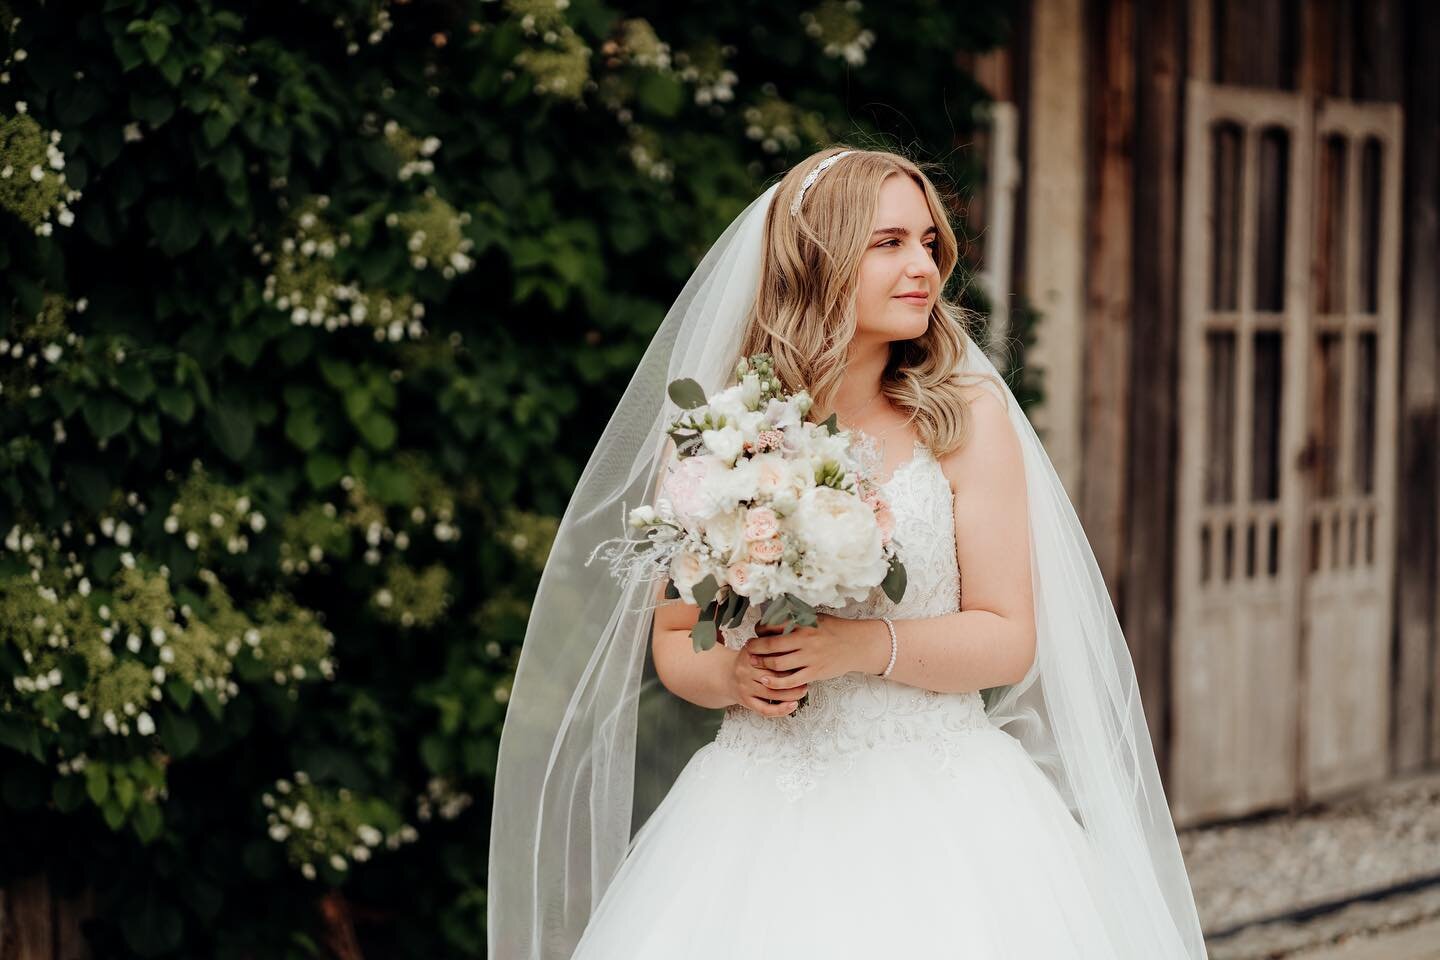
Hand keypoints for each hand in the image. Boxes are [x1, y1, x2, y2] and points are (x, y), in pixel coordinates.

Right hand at [727, 644, 806, 717]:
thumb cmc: (748, 660)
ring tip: (803, 690)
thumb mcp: (755, 646)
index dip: (789, 660)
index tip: (802, 659)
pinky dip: (780, 710)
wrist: (724, 674)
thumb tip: (793, 636)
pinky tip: (793, 705)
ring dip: (791, 694)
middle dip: (793, 677)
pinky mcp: (746, 701)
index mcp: (749, 655)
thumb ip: (771, 642)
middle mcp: (745, 671)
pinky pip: (765, 709)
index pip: (773, 658)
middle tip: (807, 675)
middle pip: (773, 676)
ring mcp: (745, 688)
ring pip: (771, 694)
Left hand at [745, 613, 866, 690]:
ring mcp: (810, 658)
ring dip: (762, 664)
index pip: (773, 625)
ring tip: (754, 663)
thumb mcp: (815, 618)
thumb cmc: (834, 630)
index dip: (760, 629)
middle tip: (748, 649)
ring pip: (777, 664)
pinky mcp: (814, 673)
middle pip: (770, 646)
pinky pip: (790, 680)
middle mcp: (805, 640)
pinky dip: (775, 682)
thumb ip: (796, 620)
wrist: (857, 645)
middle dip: (755, 648)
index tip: (756, 632)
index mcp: (804, 623)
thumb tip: (772, 621)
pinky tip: (765, 680)